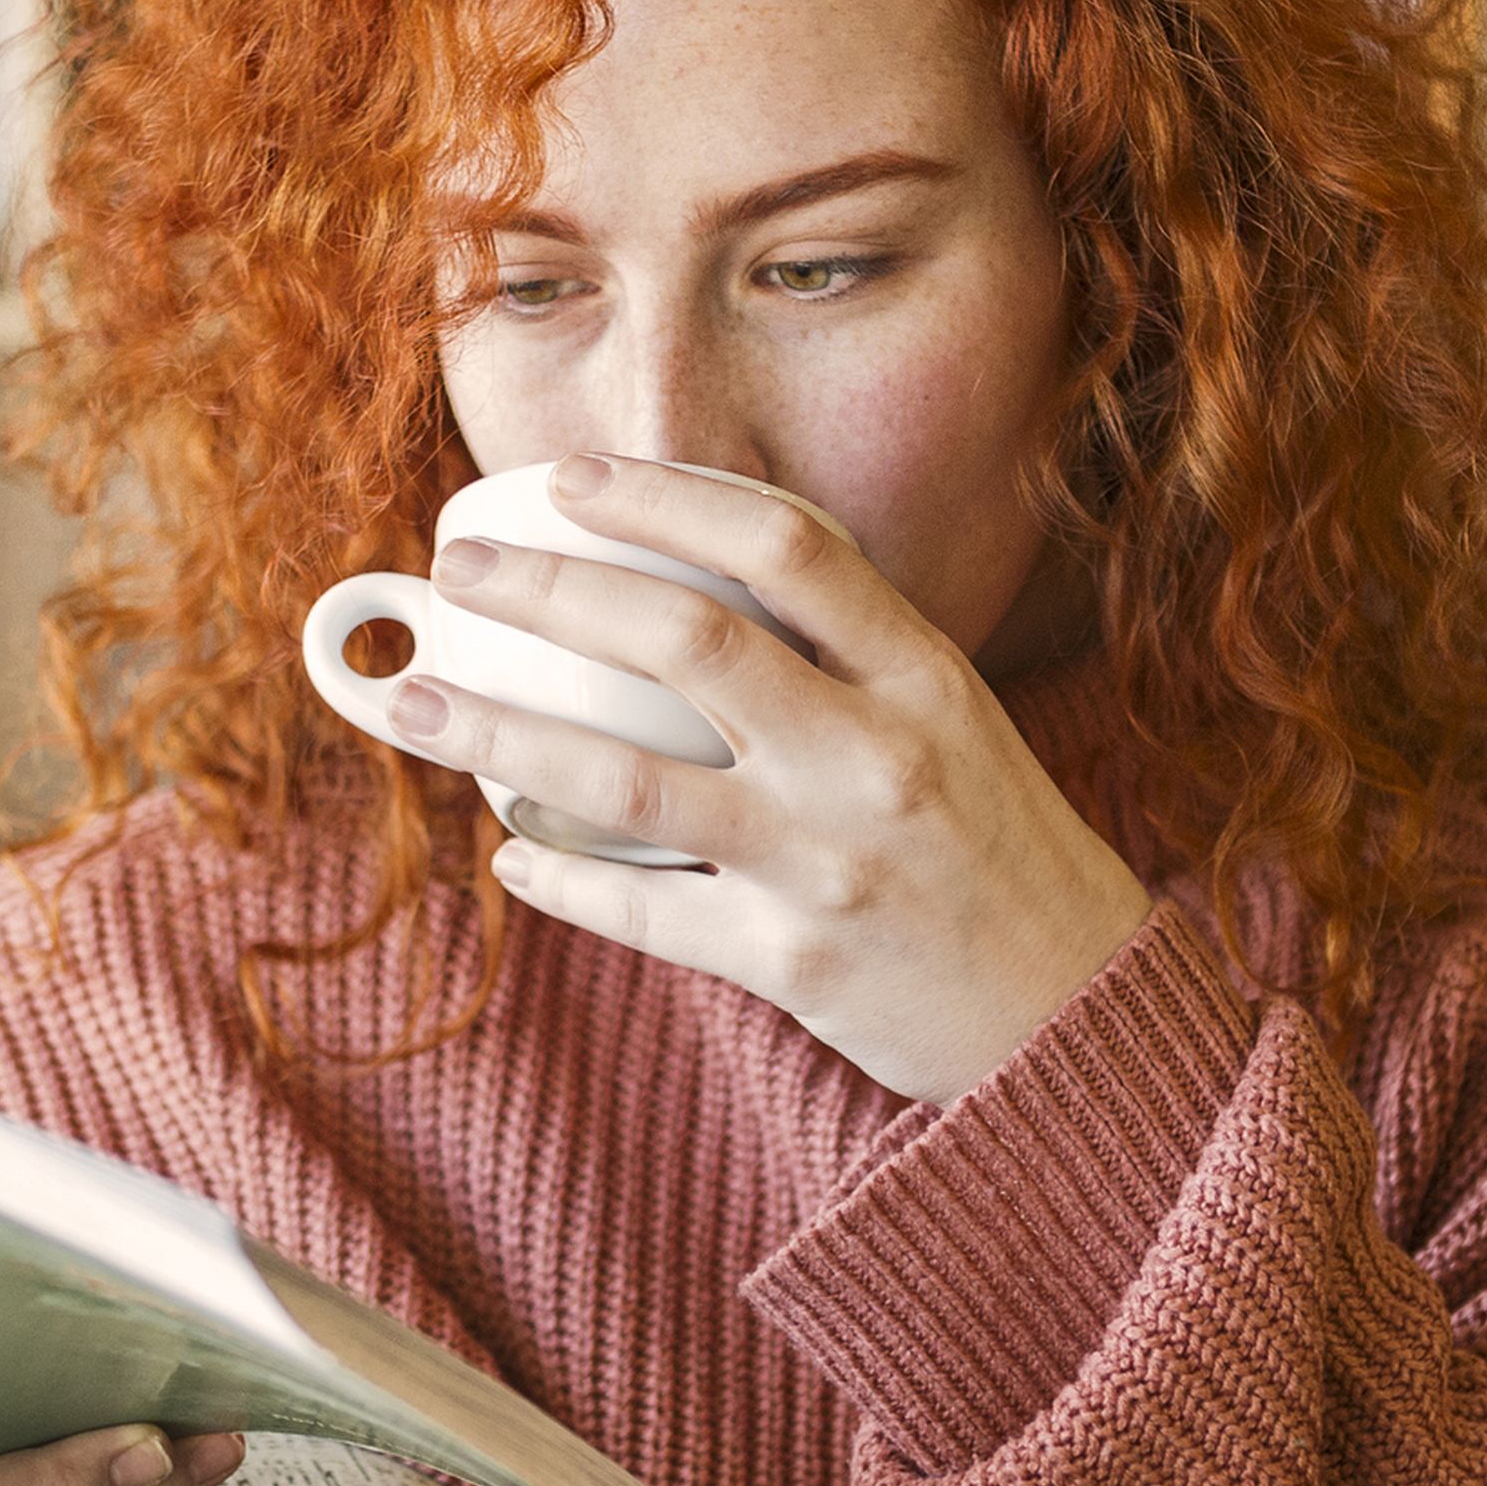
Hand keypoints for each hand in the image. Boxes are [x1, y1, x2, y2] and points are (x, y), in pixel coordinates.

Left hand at [388, 453, 1155, 1103]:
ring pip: (625, 780)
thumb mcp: (952, 717)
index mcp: (923, 676)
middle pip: (685, 640)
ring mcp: (829, 864)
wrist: (1075, 1010)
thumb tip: (687, 574)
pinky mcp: (793, 963)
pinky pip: (641, 911)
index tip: (573, 475)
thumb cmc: (994, 846)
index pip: (786, 545)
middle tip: (461, 571)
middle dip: (551, 590)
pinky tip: (509, 853)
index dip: (667, 497)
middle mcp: (875, 757)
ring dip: (497, 730)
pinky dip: (558, 878)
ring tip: (411, 701)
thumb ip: (844, 651)